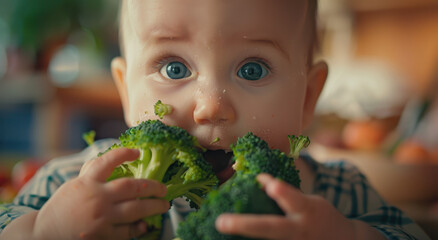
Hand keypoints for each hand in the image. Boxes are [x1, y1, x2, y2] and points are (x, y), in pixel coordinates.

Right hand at [32, 148, 169, 239]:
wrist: (43, 235)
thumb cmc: (63, 207)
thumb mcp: (75, 185)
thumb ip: (93, 172)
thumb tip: (116, 156)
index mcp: (87, 182)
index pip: (107, 162)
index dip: (124, 154)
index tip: (137, 152)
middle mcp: (95, 198)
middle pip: (132, 187)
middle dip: (153, 186)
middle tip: (164, 188)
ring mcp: (100, 218)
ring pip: (136, 209)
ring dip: (154, 206)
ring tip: (163, 205)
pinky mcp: (102, 236)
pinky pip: (128, 231)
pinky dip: (139, 227)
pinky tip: (145, 223)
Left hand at [215, 173, 361, 239]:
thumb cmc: (318, 216)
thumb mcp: (308, 202)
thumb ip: (285, 194)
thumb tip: (258, 180)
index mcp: (306, 211)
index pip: (294, 200)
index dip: (282, 193)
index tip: (267, 183)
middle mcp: (298, 231)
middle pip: (271, 229)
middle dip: (245, 225)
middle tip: (221, 222)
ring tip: (220, 232)